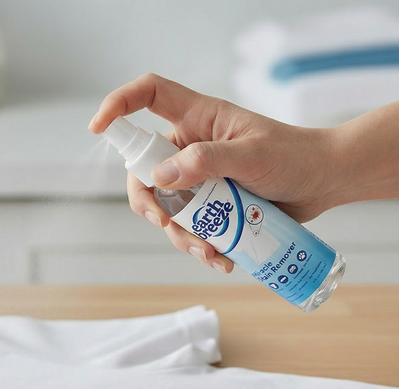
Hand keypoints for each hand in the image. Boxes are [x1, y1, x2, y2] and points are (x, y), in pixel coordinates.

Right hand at [89, 73, 339, 272]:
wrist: (324, 182)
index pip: (147, 96)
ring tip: (212, 252)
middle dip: (148, 202)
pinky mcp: (209, 205)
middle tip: (165, 224)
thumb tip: (161, 177)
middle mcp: (189, 146)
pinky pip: (188, 228)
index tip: (98, 128)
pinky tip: (222, 259)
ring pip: (165, 208)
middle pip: (143, 169)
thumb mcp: (252, 155)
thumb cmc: (295, 156)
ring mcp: (196, 178)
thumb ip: (207, 161)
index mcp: (197, 118)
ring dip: (180, 235)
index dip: (118, 105)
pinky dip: (199, 247)